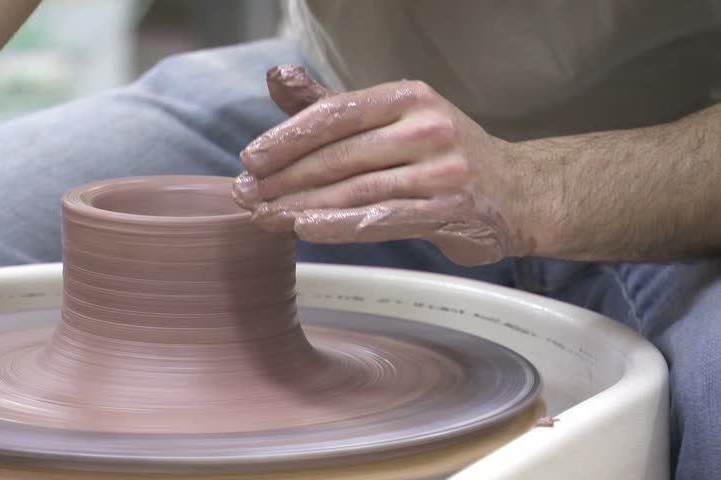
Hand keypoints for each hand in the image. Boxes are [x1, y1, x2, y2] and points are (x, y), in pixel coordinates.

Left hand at [232, 66, 538, 265]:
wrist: (521, 193)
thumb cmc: (444, 155)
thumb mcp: (392, 118)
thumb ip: (332, 104)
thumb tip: (276, 76)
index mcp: (407, 98)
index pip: (335, 113)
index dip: (287, 137)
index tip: (250, 159)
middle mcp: (427, 127)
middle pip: (340, 155)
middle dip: (285, 178)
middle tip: (246, 196)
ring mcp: (444, 169)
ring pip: (357, 189)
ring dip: (303, 206)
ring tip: (264, 217)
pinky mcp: (454, 210)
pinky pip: (386, 219)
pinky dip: (343, 225)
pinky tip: (308, 230)